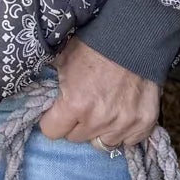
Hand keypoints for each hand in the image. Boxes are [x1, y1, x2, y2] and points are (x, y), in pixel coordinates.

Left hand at [38, 35, 159, 148]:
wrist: (134, 36)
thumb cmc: (94, 45)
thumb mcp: (62, 58)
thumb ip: (48, 81)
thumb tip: (35, 91)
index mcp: (75, 104)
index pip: (51, 132)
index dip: (52, 119)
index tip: (57, 111)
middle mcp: (99, 119)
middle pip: (76, 138)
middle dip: (76, 124)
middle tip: (83, 104)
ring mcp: (124, 123)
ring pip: (102, 143)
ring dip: (100, 130)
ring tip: (103, 109)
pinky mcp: (144, 123)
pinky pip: (128, 140)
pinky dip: (124, 130)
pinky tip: (122, 113)